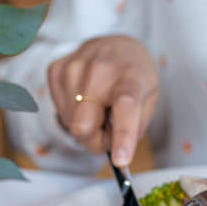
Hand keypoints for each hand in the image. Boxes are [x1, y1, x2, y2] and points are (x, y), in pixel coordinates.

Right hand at [47, 35, 158, 165]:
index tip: (121, 160)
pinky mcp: (57, 70)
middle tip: (107, 133)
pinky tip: (84, 99)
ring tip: (98, 109)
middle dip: (94, 141)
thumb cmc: (134, 77)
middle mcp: (101, 69)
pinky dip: (72, 113)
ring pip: (70, 123)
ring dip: (85, 126)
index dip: (122, 136)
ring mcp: (74, 67)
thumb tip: (117, 154)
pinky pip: (59, 110)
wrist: (116, 45)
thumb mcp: (149, 100)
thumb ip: (135, 128)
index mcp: (131, 77)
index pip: (125, 108)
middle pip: (83, 126)